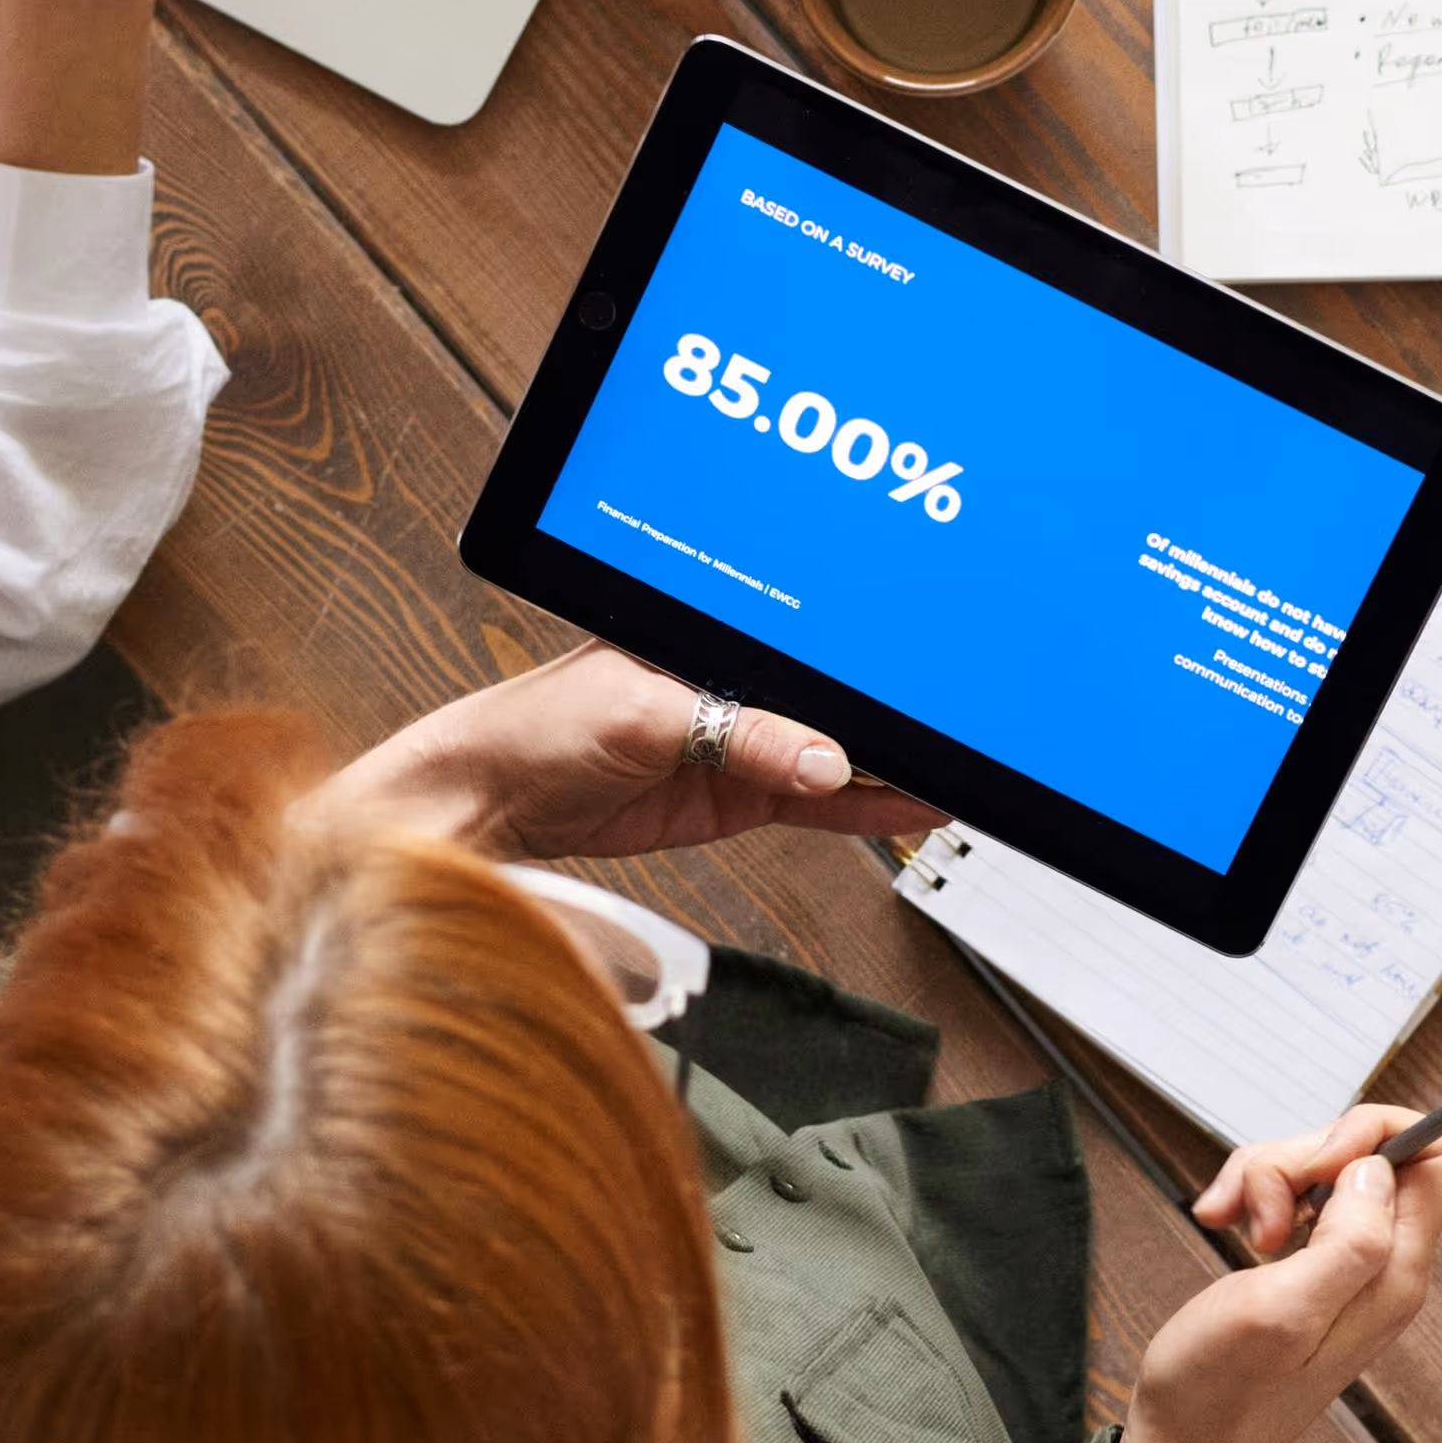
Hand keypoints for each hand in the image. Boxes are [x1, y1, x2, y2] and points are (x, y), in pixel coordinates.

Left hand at [326, 649, 933, 859]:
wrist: (484, 800)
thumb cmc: (535, 723)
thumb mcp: (642, 713)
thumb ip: (739, 734)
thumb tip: (824, 761)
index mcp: (711, 633)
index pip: (808, 647)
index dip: (865, 663)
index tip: (919, 683)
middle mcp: (730, 681)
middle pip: (831, 699)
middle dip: (890, 715)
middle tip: (957, 736)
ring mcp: (734, 741)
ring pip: (832, 753)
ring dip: (887, 768)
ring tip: (950, 777)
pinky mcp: (730, 796)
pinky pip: (813, 803)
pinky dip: (860, 809)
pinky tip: (906, 809)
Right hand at [1140, 1107, 1441, 1442]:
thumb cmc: (1222, 1390)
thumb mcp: (1282, 1312)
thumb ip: (1348, 1241)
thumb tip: (1378, 1170)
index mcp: (1395, 1273)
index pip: (1438, 1154)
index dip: (1376, 1132)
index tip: (1315, 1161)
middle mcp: (1383, 1263)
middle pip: (1369, 1152)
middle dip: (1301, 1157)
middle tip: (1260, 1215)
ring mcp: (1347, 1263)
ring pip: (1324, 1167)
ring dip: (1268, 1176)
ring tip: (1234, 1225)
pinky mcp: (1310, 1264)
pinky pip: (1295, 1196)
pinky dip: (1254, 1195)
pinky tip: (1223, 1223)